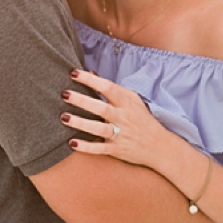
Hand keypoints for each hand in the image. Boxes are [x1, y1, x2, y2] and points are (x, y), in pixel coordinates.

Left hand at [61, 70, 176, 173]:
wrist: (159, 145)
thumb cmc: (142, 119)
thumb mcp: (132, 99)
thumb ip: (112, 88)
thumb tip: (91, 72)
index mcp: (126, 102)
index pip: (107, 87)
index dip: (91, 80)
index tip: (74, 73)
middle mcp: (123, 117)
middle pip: (101, 108)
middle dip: (82, 101)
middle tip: (64, 94)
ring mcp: (120, 134)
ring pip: (99, 129)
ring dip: (81, 123)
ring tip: (64, 117)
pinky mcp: (117, 150)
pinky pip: (99, 149)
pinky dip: (86, 147)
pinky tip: (72, 143)